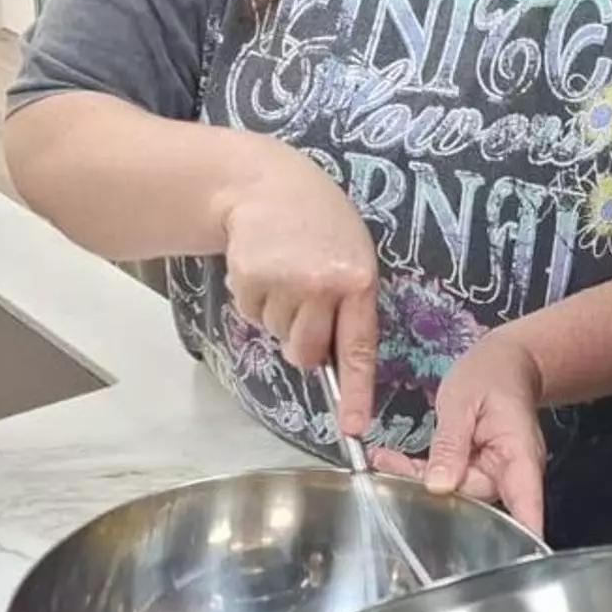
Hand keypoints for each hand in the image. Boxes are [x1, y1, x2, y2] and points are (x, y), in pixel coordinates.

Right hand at [217, 140, 378, 434]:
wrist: (267, 183)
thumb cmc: (319, 222)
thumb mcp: (352, 253)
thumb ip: (349, 302)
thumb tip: (331, 360)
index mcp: (360, 280)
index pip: (358, 348)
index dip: (356, 392)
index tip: (353, 428)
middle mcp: (324, 286)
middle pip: (307, 353)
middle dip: (302, 342)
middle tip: (302, 300)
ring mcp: (286, 283)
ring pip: (278, 335)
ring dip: (277, 313)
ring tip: (284, 269)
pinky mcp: (251, 279)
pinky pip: (252, 315)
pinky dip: (254, 298)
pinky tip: (263, 264)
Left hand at [375, 331, 548, 534]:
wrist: (505, 361)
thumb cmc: (493, 375)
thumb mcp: (463, 401)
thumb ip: (451, 443)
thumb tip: (440, 486)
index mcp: (520, 457)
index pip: (526, 507)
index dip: (519, 540)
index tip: (504, 565)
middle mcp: (511, 473)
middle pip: (474, 501)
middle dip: (432, 491)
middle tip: (392, 466)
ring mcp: (495, 474)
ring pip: (455, 493)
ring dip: (420, 480)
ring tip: (388, 458)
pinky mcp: (477, 471)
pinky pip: (449, 481)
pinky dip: (422, 473)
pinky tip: (394, 459)